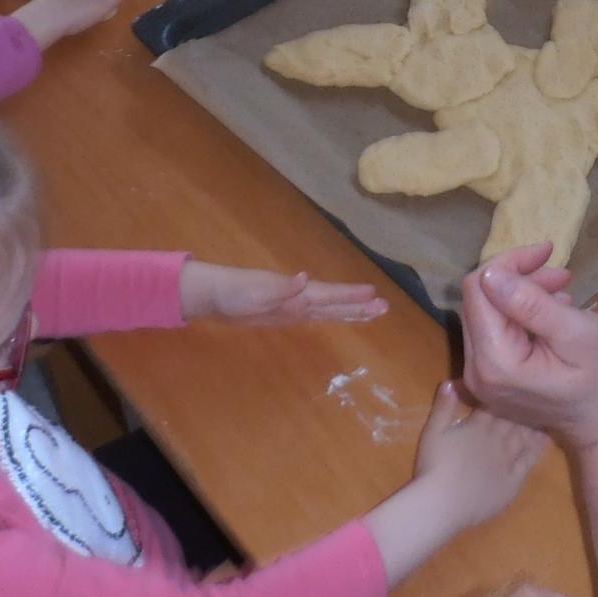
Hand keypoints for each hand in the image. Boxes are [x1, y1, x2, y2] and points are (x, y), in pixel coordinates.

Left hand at [180, 261, 386, 324]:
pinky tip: (338, 315)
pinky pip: (315, 317)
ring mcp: (292, 306)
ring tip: (372, 312)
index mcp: (296, 292)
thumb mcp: (253, 293)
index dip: (351, 296)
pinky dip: (330, 316)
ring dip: (349, 311)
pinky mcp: (283, 315)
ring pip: (327, 310)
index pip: (329, 295)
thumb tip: (306, 279)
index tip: (375, 295)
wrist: (212, 296)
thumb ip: (280, 288)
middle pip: (334, 303)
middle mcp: (299, 298)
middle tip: (385, 307)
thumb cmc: (231, 293)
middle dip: (358, 305)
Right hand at [410, 379, 548, 532]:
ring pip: (523, 437)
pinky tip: (544, 441)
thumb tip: (451, 381)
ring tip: (540, 415)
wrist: (443, 503)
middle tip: (531, 399)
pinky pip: (529, 461)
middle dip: (520, 410)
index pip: (493, 406)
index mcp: (477, 426)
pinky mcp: (513, 480)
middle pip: (512, 419)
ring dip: (531, 426)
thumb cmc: (433, 466)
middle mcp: (496, 439)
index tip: (508, 388)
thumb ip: (443, 406)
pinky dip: (537, 449)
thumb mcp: (432, 432)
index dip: (500, 397)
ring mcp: (507, 460)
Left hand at [461, 244, 597, 451]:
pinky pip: (496, 332)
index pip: (479, 289)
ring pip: (488, 313)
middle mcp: (477, 372)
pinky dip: (521, 314)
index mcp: (495, 362)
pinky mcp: (492, 379)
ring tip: (563, 293)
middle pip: (480, 300)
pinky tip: (551, 314)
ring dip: (522, 293)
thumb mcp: (578, 334)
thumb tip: (491, 274)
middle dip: (518, 278)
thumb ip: (532, 305)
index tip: (547, 252)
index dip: (510, 263)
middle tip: (562, 275)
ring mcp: (483, 379)